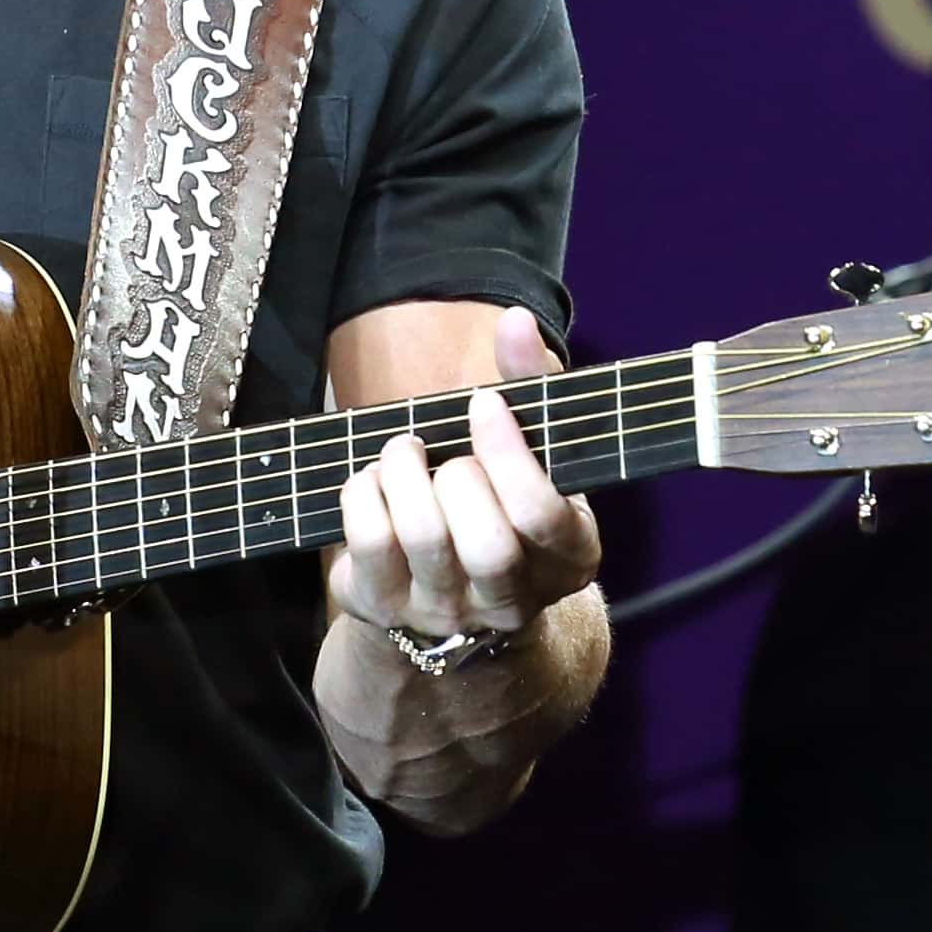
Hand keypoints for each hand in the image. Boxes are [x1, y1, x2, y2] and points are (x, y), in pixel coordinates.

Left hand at [333, 306, 603, 655]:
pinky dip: (363, 495)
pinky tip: (373, 479)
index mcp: (568, 557)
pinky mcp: (384, 607)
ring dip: (405, 474)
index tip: (484, 404)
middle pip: (488, 543)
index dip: (509, 453)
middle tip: (443, 450)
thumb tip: (516, 321)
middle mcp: (512, 598)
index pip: (541, 515)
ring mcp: (447, 610)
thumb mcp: (532, 451)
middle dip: (458, 477)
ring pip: (425, 540)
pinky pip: (368, 545)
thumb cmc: (500, 500)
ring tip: (404, 449)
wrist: (455, 593)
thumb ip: (531, 385)